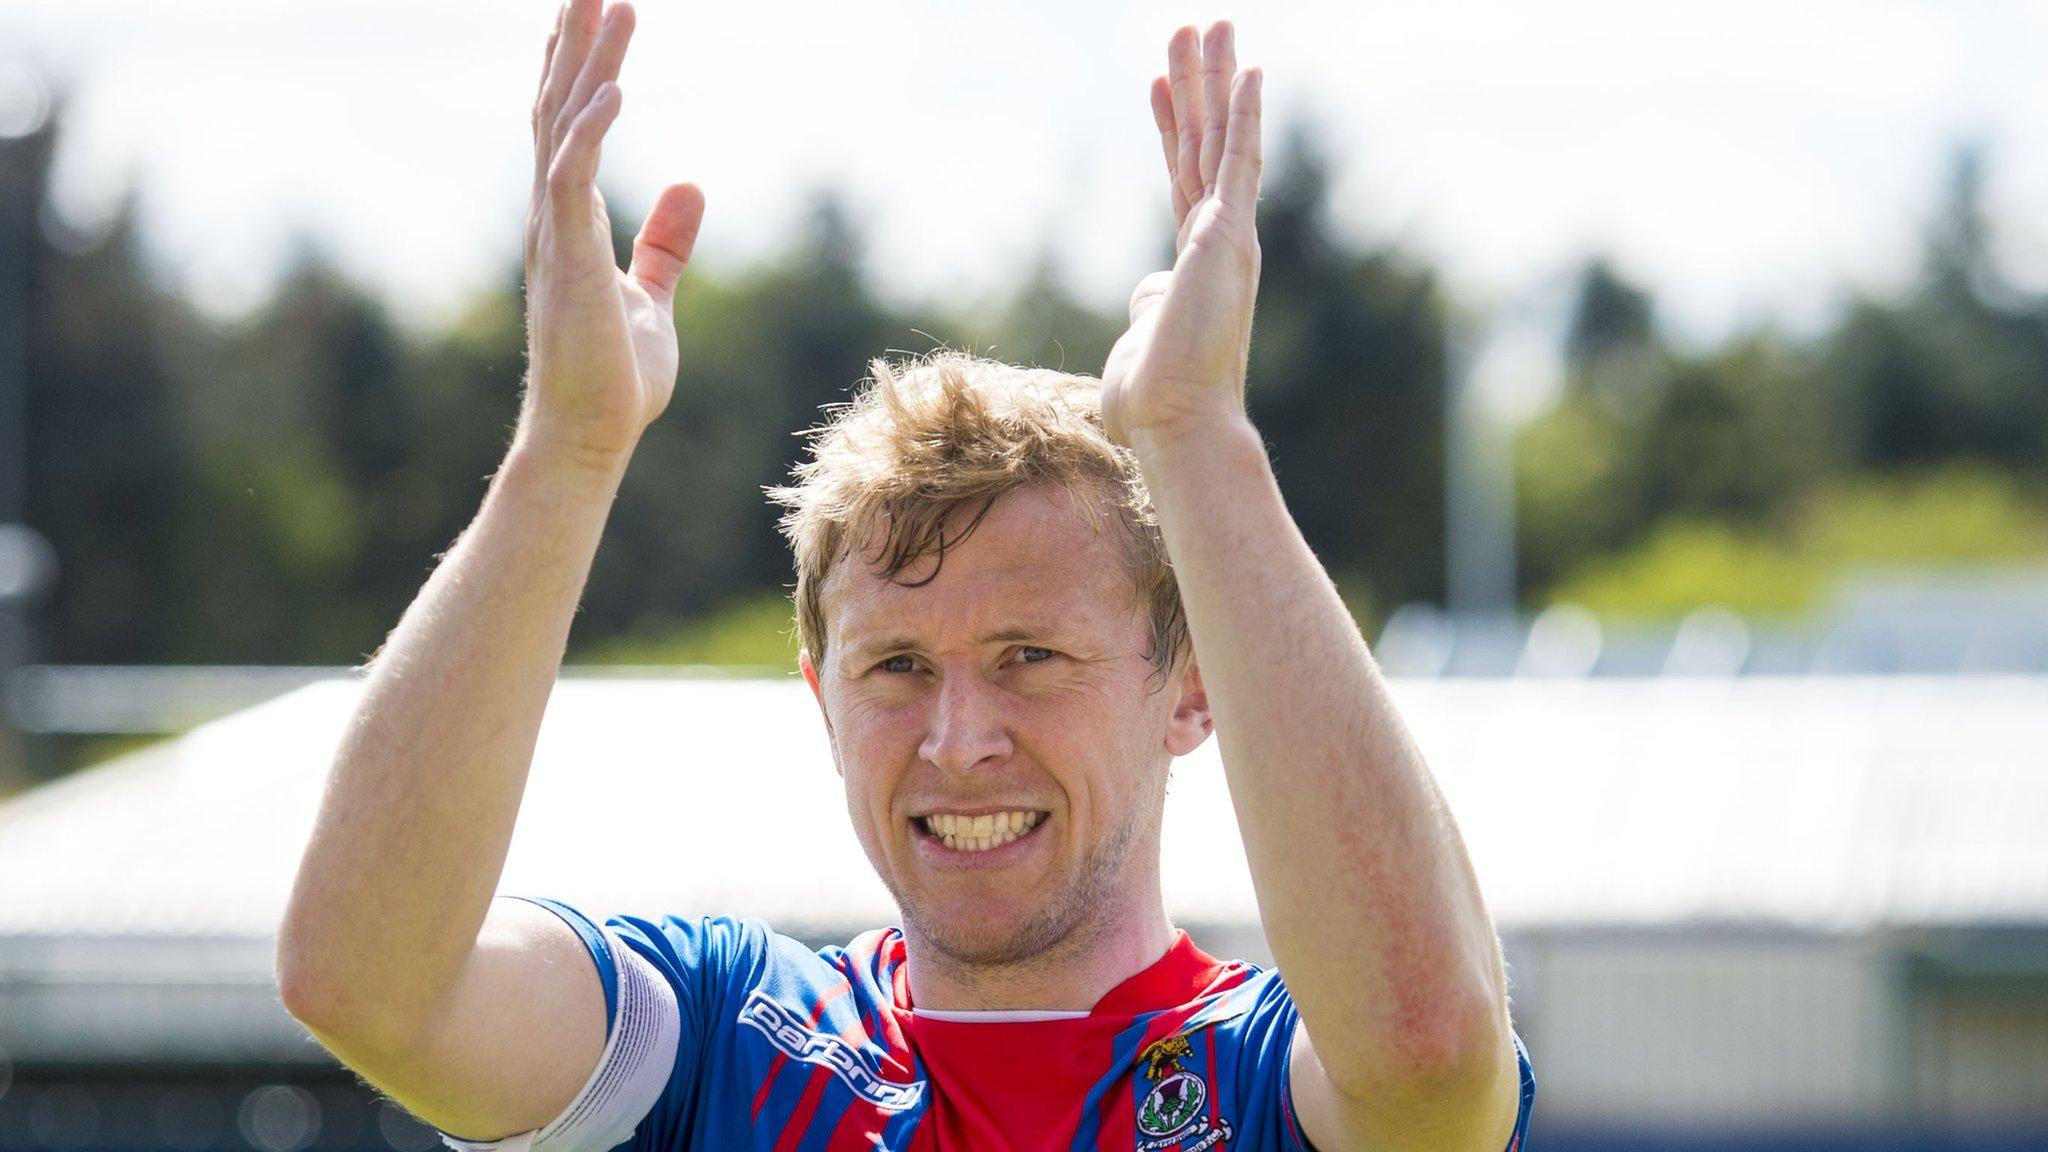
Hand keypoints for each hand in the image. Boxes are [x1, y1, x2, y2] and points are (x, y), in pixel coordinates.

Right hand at [519, 0, 705, 466]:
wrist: (590, 437)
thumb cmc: (615, 378)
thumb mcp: (652, 295)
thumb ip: (665, 242)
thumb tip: (692, 185)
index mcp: (567, 218)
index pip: (567, 122)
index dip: (576, 65)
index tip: (588, 9)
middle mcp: (550, 214)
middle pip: (558, 105)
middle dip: (575, 40)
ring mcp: (552, 234)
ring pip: (562, 127)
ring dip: (586, 64)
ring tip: (609, 2)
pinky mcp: (567, 261)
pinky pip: (571, 179)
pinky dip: (590, 132)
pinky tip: (613, 91)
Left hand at [1101, 22, 1262, 450]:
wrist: (1176, 422)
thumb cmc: (1153, 401)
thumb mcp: (1142, 337)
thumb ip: (1149, 305)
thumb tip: (1149, 291)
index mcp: (1196, 261)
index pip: (1182, 177)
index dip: (1171, 128)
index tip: (1158, 84)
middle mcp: (1220, 241)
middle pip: (1204, 145)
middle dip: (1198, 86)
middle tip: (1193, 30)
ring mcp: (1228, 236)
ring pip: (1221, 139)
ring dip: (1215, 80)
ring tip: (1210, 25)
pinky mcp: (1230, 237)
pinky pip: (1239, 161)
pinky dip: (1245, 114)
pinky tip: (1250, 70)